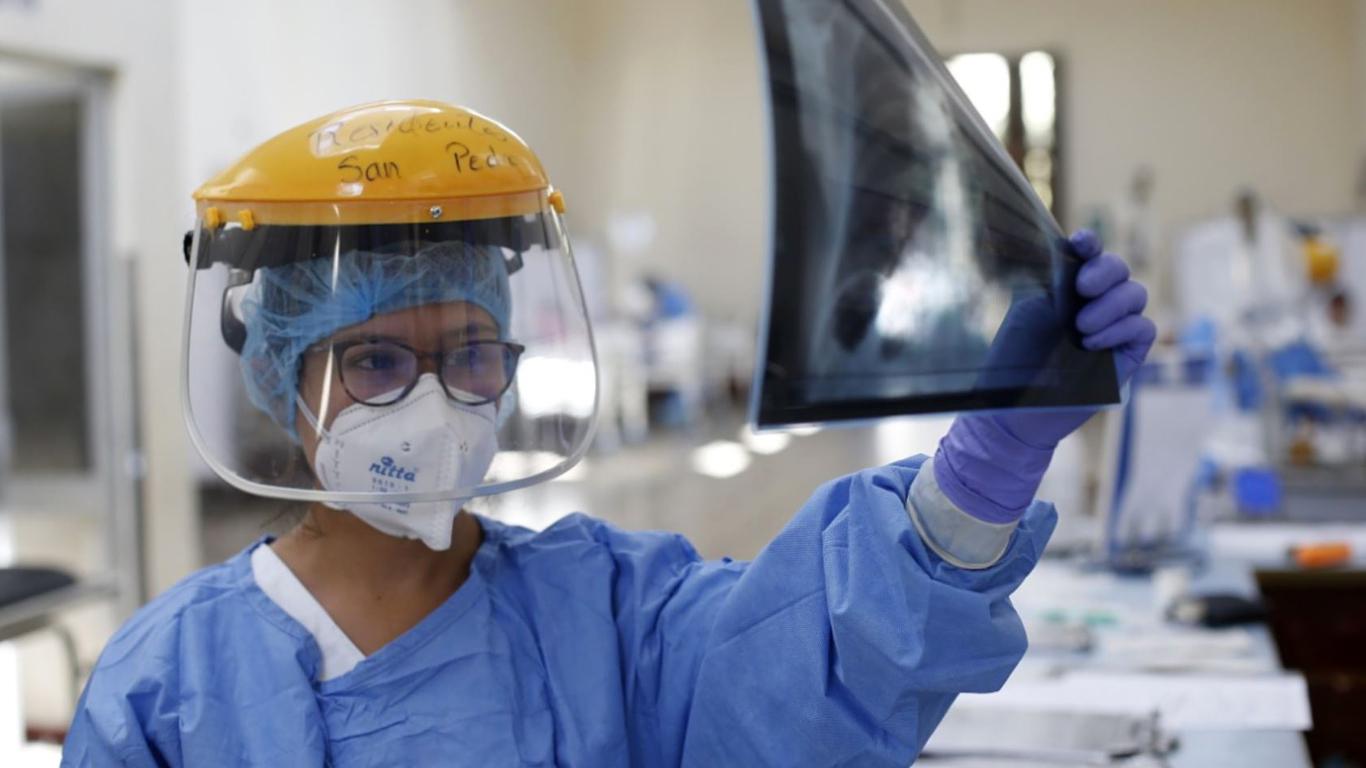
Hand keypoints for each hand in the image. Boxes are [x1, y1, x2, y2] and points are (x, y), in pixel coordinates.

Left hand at [934, 231, 1156, 522]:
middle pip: (1119, 269)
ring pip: (1136, 294)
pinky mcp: (1128, 354)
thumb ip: (1053, 282)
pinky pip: (1143, 327)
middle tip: (1083, 287)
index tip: (1082, 242)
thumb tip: (1071, 251)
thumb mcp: (1029, 313)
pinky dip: (1120, 329)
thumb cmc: (1015, 361)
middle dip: (1105, 271)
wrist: (1017, 407)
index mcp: (1068, 288)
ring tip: (1081, 327)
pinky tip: (1091, 344)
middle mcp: (1095, 303)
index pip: (1089, 255)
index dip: (1091, 243)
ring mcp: (1114, 327)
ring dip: (1110, 304)